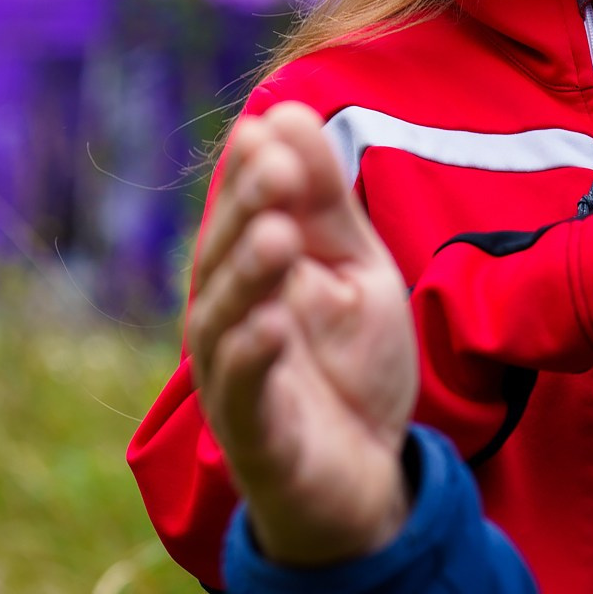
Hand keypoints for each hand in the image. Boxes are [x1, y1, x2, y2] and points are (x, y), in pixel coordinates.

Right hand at [188, 103, 418, 564]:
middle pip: (223, 258)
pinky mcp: (254, 435)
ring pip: (223, 320)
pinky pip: (242, 392)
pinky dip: (252, 357)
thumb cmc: (350, 370)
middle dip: (247, 211)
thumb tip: (287, 112)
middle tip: (276, 168)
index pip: (241, 211)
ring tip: (276, 235)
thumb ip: (326, 204)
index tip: (272, 128)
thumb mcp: (355, 272)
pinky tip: (272, 325)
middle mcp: (226, 320)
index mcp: (249, 274)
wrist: (369, 481)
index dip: (252, 172)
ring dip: (247, 275)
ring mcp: (233, 379)